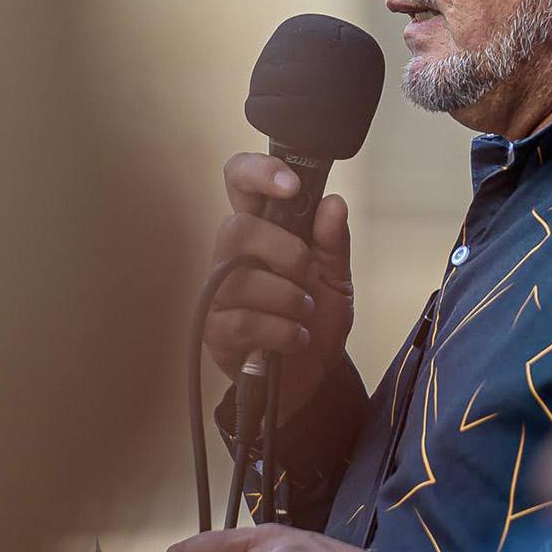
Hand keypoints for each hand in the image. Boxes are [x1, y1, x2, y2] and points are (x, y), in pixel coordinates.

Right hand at [204, 153, 354, 416]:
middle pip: (237, 228)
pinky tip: (295, 339)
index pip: (239, 182)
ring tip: (305, 316)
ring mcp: (219, 294)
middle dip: (285, 252)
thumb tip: (333, 203)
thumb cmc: (316, 320)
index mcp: (260, 232)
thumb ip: (333, 243)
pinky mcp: (215, 332)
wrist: (313, 378)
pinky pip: (245, 322)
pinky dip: (283, 331)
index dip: (258, 173)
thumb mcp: (336, 279)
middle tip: (306, 276)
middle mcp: (231, 257)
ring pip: (244, 279)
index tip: (291, 185)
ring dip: (290, 300)